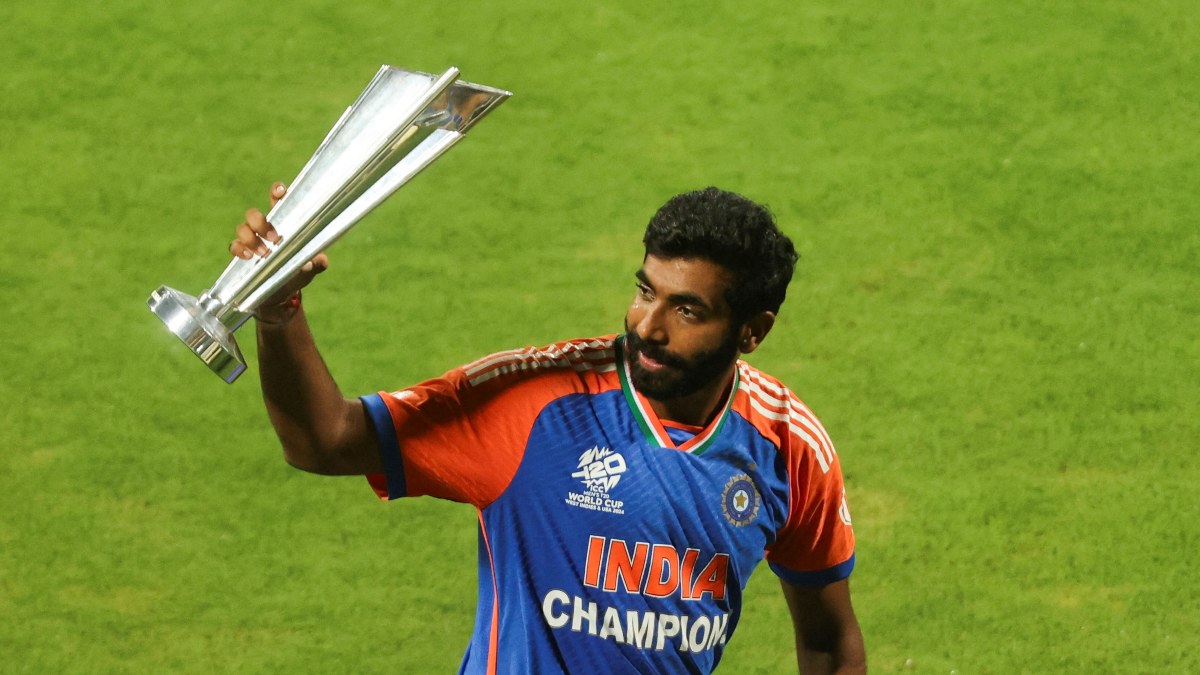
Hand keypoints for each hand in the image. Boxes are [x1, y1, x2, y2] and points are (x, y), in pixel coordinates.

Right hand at [230, 182, 328, 314]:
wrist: (284, 293)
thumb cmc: (299, 271)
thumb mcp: (312, 267)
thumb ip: (317, 262)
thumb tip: (318, 261)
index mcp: (285, 223)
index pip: (278, 201)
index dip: (277, 192)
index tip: (280, 192)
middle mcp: (265, 228)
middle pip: (254, 214)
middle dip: (260, 222)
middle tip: (274, 239)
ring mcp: (252, 239)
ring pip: (242, 228)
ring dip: (251, 238)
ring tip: (264, 253)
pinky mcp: (243, 253)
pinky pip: (234, 245)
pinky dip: (239, 249)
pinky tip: (249, 257)